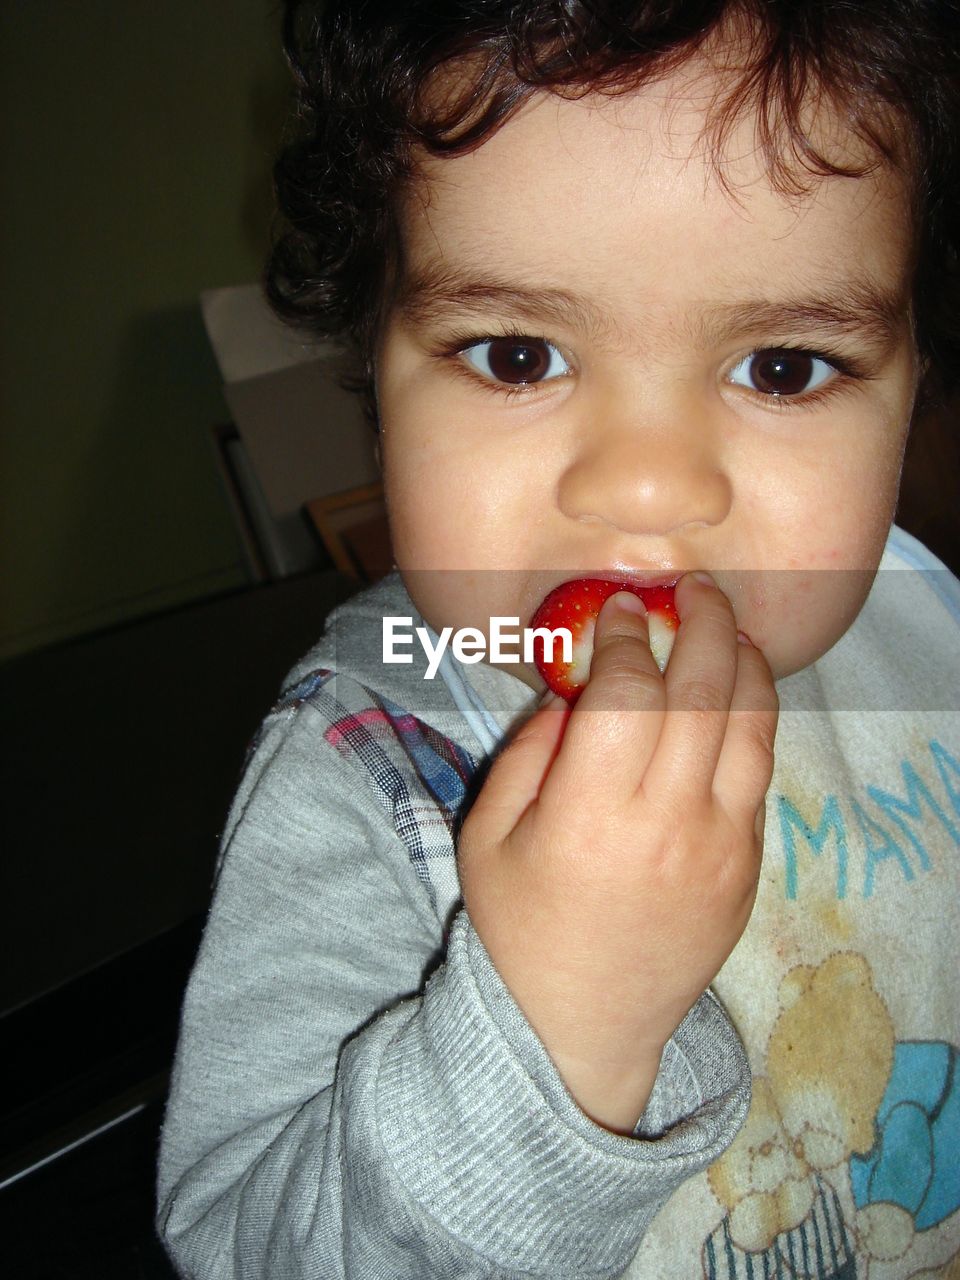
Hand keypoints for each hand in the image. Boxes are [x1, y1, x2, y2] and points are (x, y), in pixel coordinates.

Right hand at [456, 572, 777, 1131]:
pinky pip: (759, 773)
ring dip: (744, 661)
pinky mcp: (747, 866)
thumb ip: (526, 756)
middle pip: (701, 694)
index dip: (625, 637)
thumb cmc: (520, 929)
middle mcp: (666, 822)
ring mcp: (719, 845)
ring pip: (750, 727)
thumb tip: (572, 692)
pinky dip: (753, 718)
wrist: (581, 1027)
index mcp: (590, 815)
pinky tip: (738, 691)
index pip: (626, 694)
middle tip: (689, 587)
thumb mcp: (487, 840)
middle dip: (701, 624)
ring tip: (727, 624)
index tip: (619, 607)